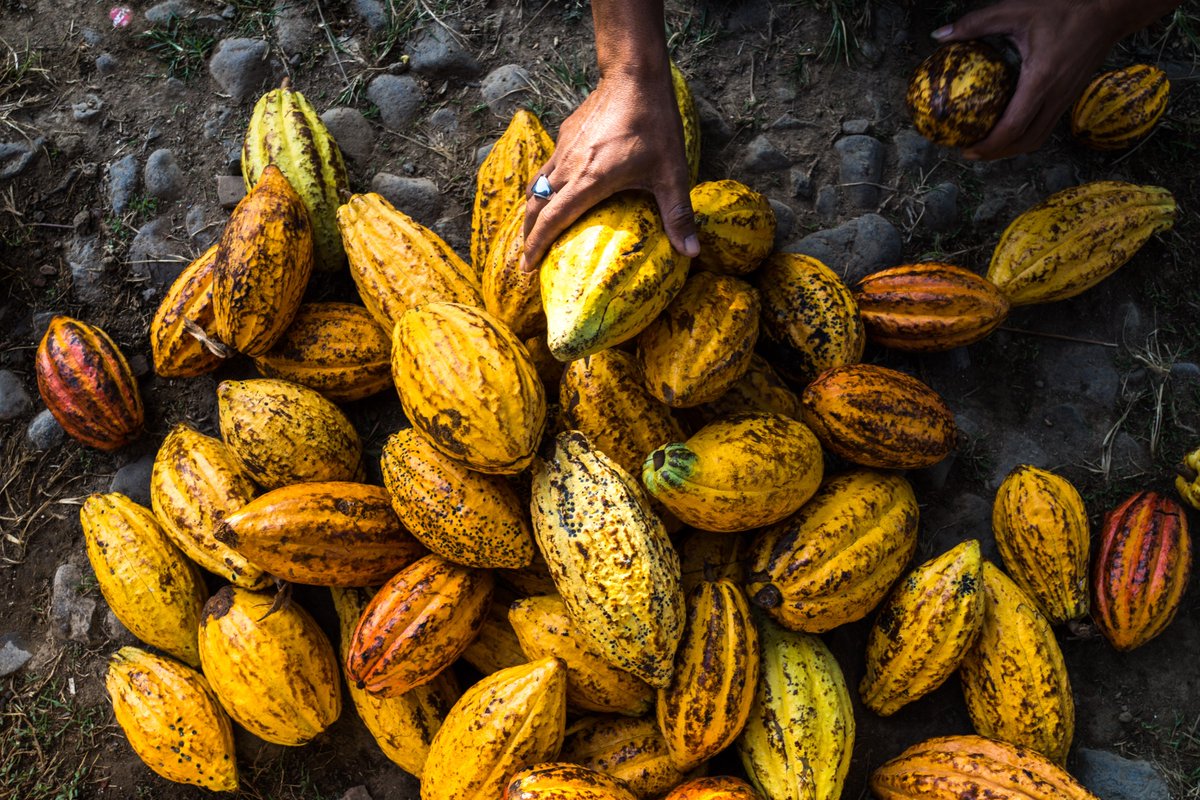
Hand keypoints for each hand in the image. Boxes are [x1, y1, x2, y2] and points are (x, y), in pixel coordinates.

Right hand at [521, 67, 699, 270]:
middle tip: (527, 256)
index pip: (551, 221)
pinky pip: (546, 168)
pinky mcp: (566, 135)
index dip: (536, 247)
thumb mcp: (671, 173)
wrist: (634, 75)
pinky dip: (542, 187)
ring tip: (535, 228)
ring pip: (536, 186)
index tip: (527, 268)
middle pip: (535, 207)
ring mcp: (564, 150)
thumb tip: (690, 252)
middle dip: (528, 234)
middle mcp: (568, 168)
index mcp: (588, 182)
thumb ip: (678, 214)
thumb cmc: (653, 123)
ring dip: (532, 210)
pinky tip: (556, 191)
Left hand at [935, 0, 1124, 158]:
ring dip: (1012, 148)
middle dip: (997, 153)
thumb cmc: (1066, 8)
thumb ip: (976, 23)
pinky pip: (1046, 126)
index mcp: (1041, 80)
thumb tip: (940, 35)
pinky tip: (1009, 129)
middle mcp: (1056, 96)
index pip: (1014, 126)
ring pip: (1038, 138)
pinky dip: (1025, 135)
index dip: (990, 144)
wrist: (1110, 11)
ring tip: (987, 147)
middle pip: (1026, 141)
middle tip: (971, 152)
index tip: (967, 149)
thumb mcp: (1016, 11)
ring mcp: (1066, 99)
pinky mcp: (1070, 97)